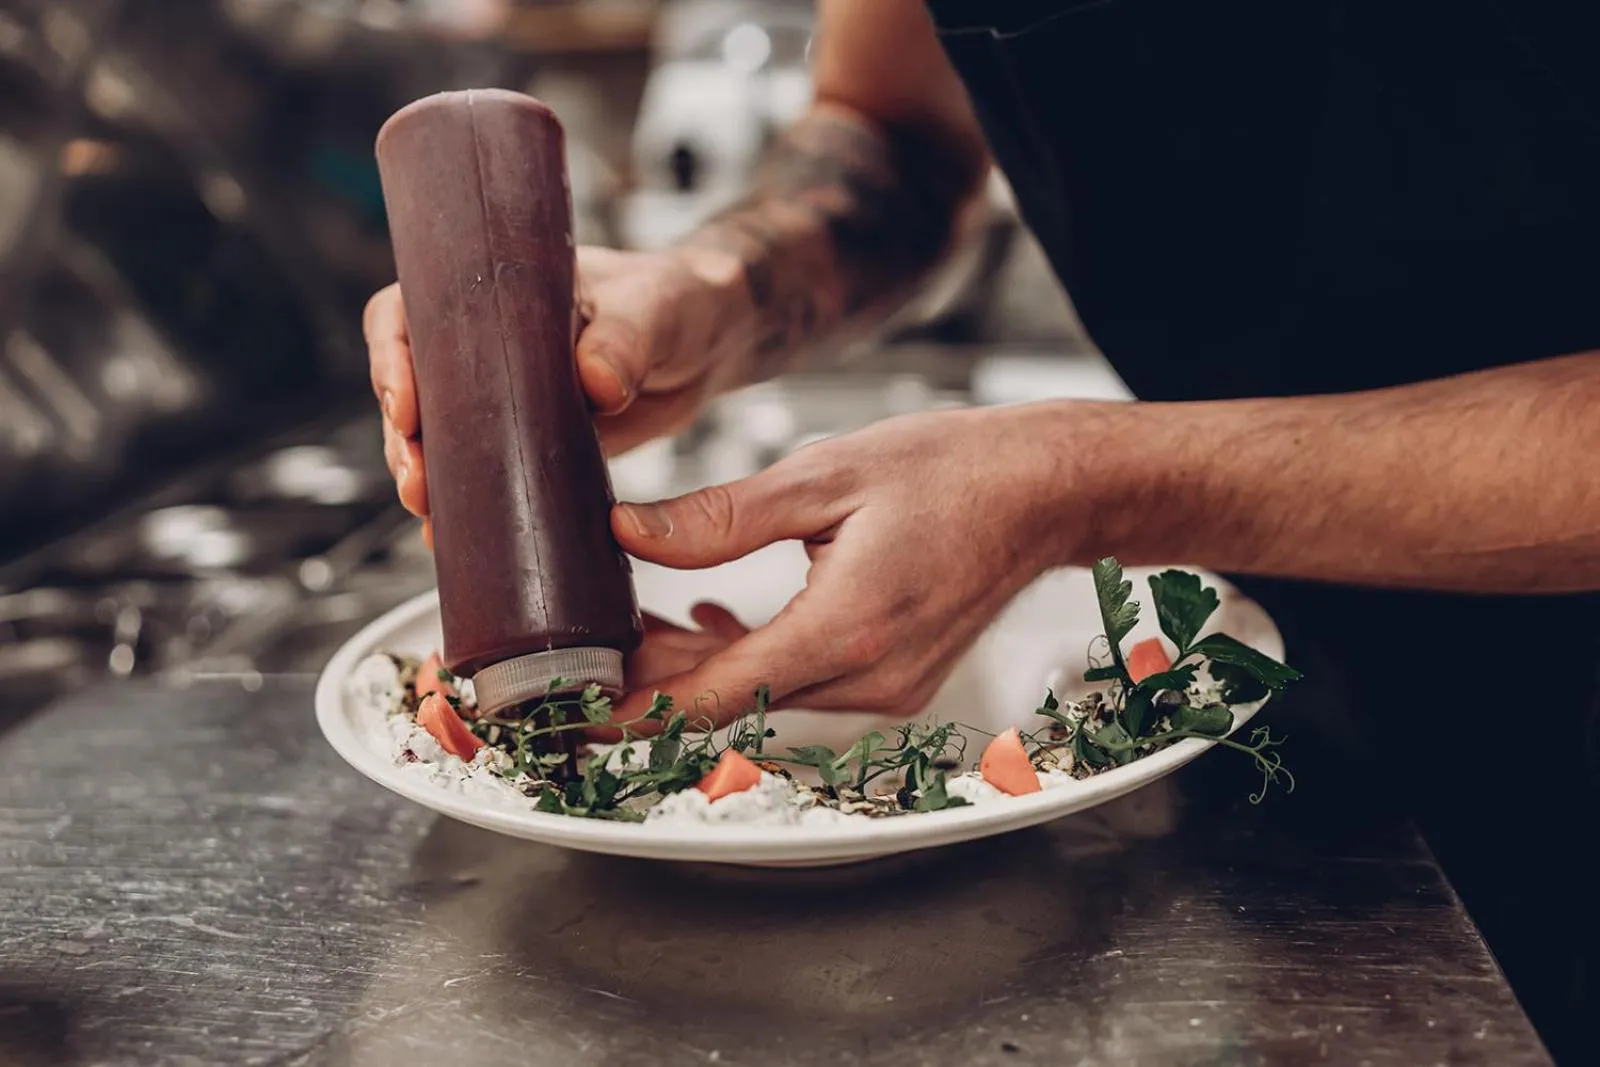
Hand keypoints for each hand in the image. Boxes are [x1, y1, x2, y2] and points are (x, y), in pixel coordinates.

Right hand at [365, 245, 752, 545]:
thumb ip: (625, 340)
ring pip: (439, 437)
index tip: (405, 410)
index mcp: (493, 291)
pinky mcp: (530, 442)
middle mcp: (484, 345)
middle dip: (403, 439)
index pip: (408, 315)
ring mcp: (502, 397)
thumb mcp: (652, 310)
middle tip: (418, 484)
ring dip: (426, 477)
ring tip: (429, 515)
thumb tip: (594, 382)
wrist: (709, 342)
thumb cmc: (676, 301)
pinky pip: (483, 472)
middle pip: (412, 388)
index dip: (392, 361)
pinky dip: (466, 504)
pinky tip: (452, 539)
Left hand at [605, 405, 1078, 728]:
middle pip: (728, 702)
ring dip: (695, 669)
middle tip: (584, 645)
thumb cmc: (950, 470)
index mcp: (848, 630)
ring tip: (634, 624)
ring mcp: (886, 690)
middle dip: (652, 680)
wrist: (1044, 492)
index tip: (572, 719)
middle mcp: (869, 680)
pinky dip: (747, 660)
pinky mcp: (894, 682)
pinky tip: (709, 624)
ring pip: (760, 695)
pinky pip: (798, 685)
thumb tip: (628, 532)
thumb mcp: (823, 475)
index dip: (633, 714)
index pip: (713, 697)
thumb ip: (721, 517)